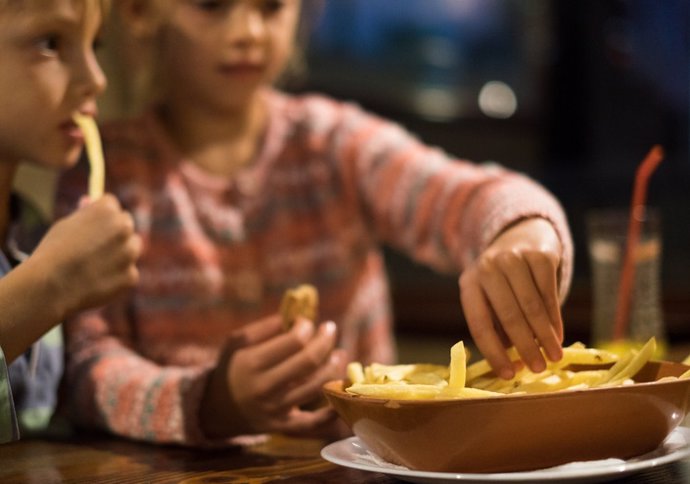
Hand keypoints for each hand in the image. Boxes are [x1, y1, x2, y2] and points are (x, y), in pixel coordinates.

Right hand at [28, 194, 140, 318]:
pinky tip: (97, 282)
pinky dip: (117, 277)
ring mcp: (130, 252)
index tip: (93, 225)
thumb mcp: (65, 225)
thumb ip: (84, 215)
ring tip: (94, 265)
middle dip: (115, 232)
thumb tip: (90, 200)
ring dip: (120, 253)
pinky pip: (128, 273)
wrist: (50, 287)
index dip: (101, 216)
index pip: (112, 204)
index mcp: (106, 209)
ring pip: (131, 248)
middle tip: (96, 245)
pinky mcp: (131, 275)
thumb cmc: (53, 253)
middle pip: (126, 223)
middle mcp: (123, 227)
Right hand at [200, 314, 346, 438]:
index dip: (306, 327)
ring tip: (339, 353)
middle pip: (308, 361)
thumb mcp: (236, 342)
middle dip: (325, 341)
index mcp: (252, 363)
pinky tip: (340, 392)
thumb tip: (294, 316)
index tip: (306, 322)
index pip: (293, 342)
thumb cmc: (231, 368)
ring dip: (334, 366)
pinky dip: (330, 410)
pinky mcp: (283, 426)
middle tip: (331, 328)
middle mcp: (265, 387)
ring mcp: (276, 409)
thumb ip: (263, 328)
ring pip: (316, 386)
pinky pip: (313, 421)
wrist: (218, 409)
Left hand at [459, 217, 563, 379]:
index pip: (479, 324)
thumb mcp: (492, 300)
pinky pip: (549, 293)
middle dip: (525, 347)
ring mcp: (513, 258)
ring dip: (544, 336)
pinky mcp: (538, 255)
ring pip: (531, 307)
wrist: (522, 237)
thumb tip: (517, 367)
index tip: (507, 375)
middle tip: (538, 369)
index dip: (493, 352)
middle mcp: (487, 268)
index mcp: (469, 283)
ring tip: (554, 357)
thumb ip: (501, 332)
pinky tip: (559, 336)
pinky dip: (555, 319)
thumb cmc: (504, 281)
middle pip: (508, 316)